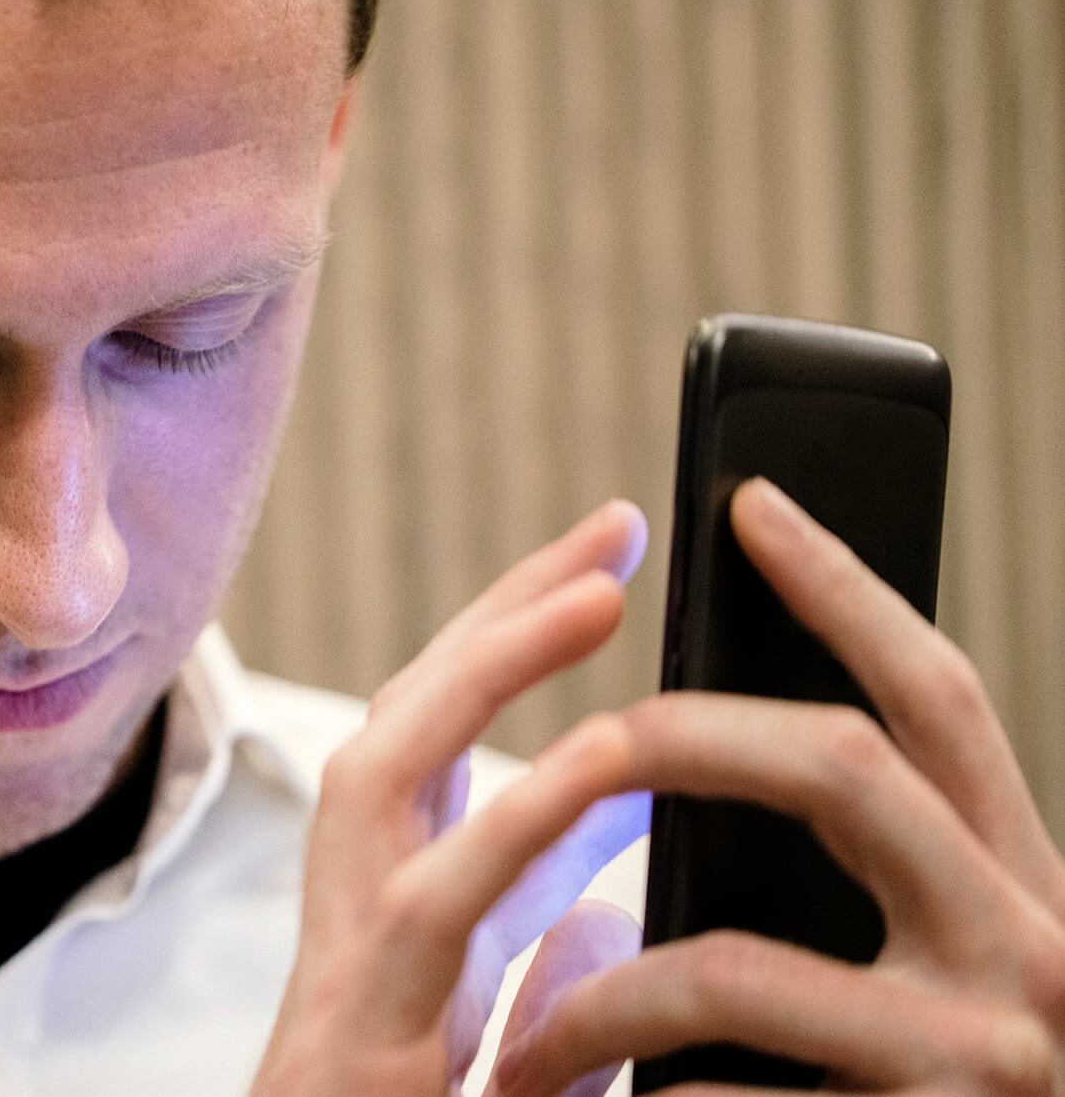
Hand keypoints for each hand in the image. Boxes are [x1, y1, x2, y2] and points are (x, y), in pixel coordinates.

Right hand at [250, 500, 654, 1096]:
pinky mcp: (359, 1038)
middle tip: (608, 531)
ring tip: (591, 590)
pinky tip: (601, 762)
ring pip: (386, 778)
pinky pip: (435, 911)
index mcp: (397, 925)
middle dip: (497, 616)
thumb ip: (541, 970)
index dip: (512, 643)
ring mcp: (346, 973)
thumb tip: (608, 888)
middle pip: (403, 722)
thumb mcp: (503, 1060)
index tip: (602, 559)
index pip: (445, 745)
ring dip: (484, 672)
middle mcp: (353, 925)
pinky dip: (513, 823)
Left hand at [487, 478, 1064, 1096]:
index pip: (938, 701)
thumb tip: (704, 734)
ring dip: (594, 997)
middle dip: (683, 738)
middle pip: (838, 769)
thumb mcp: (946, 968)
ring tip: (528, 1041)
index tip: (749, 504)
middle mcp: (1034, 953)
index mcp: (1032, 889)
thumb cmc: (959, 1090)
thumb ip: (877, 867)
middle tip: (587, 746)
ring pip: (730, 961)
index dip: (846, 591)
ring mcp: (984, 1059)